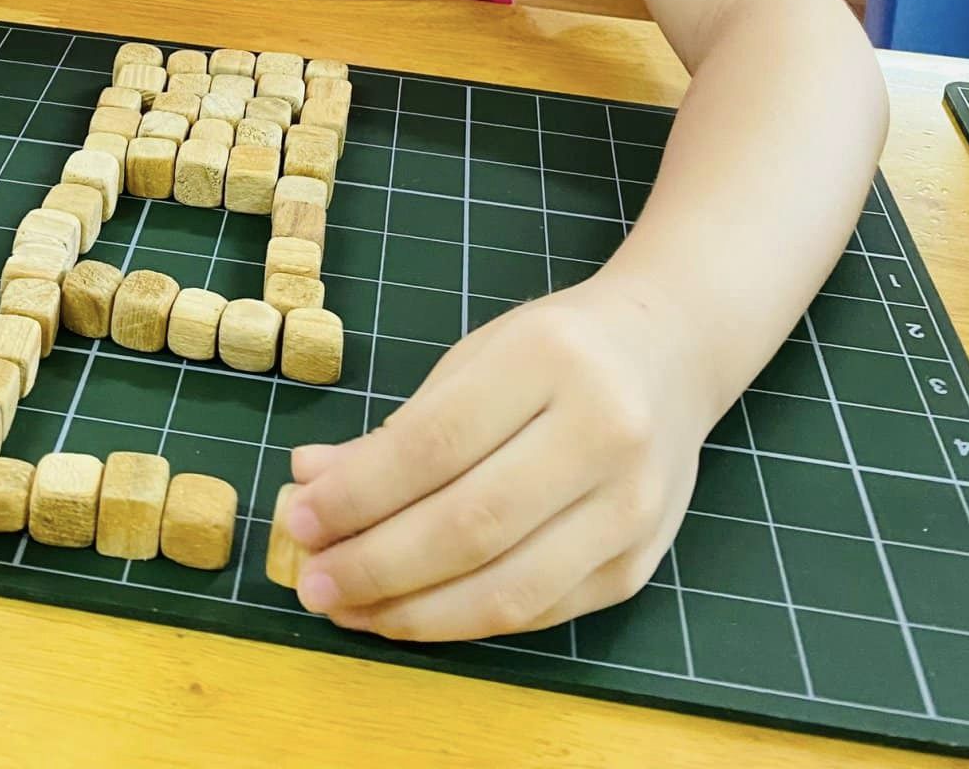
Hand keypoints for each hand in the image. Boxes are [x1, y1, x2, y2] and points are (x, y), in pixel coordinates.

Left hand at [280, 273, 710, 639]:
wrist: (670, 353)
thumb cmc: (556, 348)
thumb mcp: (475, 359)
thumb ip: (398, 427)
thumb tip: (311, 483)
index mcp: (551, 359)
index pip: (436, 444)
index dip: (359, 492)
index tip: (297, 518)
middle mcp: (603, 433)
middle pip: (470, 525)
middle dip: (375, 563)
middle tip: (311, 580)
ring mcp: (630, 508)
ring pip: (507, 589)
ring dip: (412, 612)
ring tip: (348, 608)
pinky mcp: (637, 566)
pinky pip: (537, 612)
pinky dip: (463, 620)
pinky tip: (410, 612)